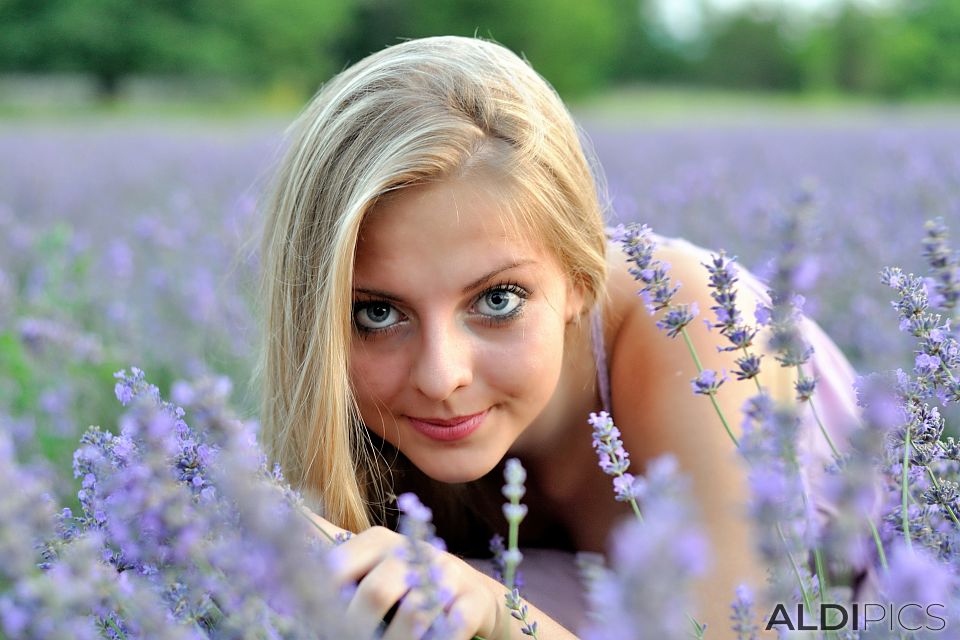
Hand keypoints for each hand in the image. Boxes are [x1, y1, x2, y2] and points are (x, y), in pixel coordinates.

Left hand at [330, 525, 502, 639]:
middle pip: (377, 591)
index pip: (340, 564)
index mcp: (379, 542)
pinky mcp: (475, 599)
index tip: (315, 619)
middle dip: (359, 627)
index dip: (324, 597)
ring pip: (416, 611)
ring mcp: (448, 573)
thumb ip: (329, 545)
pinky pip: (456, 624)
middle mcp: (414, 550)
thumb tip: (274, 504)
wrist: (473, 597)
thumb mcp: (368, 563)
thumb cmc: (407, 582)